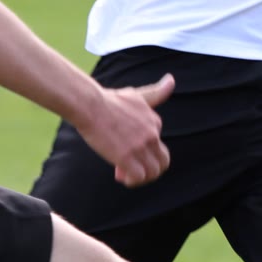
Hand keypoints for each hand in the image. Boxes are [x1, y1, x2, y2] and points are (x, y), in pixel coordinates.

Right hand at [77, 73, 174, 187]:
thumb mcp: (137, 95)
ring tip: (126, 174)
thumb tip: (171, 80)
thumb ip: (156, 92)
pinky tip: (121, 176)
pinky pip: (138, 177)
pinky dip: (132, 181)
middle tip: (134, 169)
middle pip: (163, 162)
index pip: (158, 145)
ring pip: (152, 172)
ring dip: (141, 177)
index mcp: (154, 122)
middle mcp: (151, 135)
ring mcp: (140, 147)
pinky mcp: (127, 157)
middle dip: (151, 169)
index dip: (144, 152)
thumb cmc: (109, 100)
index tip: (127, 151)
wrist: (90, 105)